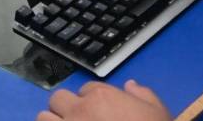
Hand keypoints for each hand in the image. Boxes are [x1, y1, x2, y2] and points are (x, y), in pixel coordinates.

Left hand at [38, 80, 172, 120]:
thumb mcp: (158, 113)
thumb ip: (143, 96)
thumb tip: (130, 85)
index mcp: (103, 97)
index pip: (86, 89)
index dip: (91, 100)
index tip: (98, 113)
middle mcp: (79, 109)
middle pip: (59, 98)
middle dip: (66, 108)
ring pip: (44, 117)